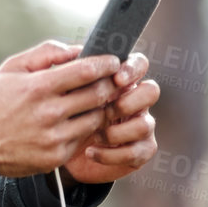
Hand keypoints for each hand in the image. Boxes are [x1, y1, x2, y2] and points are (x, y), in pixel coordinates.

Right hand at [0, 40, 124, 178]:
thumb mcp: (11, 69)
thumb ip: (45, 54)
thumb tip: (77, 50)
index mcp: (38, 88)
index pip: (86, 71)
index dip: (106, 63)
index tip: (113, 61)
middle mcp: (49, 114)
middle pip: (98, 94)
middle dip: (109, 84)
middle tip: (112, 80)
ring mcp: (54, 139)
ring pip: (95, 118)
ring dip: (99, 108)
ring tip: (93, 101)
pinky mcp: (55, 158)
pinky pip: (82, 139)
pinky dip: (84, 128)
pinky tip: (75, 121)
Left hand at [60, 52, 158, 185]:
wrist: (56, 152)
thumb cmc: (60, 116)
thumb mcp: (58, 90)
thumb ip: (65, 67)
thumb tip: (75, 51)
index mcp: (119, 82)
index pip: (138, 64)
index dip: (133, 69)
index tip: (117, 78)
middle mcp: (133, 102)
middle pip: (151, 91)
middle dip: (130, 101)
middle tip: (107, 110)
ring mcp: (138, 127)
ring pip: (146, 124)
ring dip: (118, 131)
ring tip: (95, 135)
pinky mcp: (136, 152)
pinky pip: (137, 152)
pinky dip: (113, 154)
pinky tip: (91, 152)